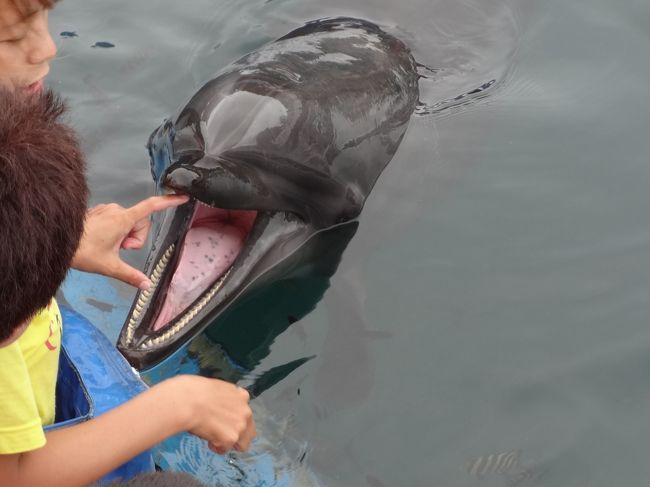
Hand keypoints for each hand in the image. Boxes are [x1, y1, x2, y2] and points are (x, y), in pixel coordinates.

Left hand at [71, 195, 188, 288]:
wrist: (55, 241)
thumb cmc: (83, 252)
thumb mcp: (110, 266)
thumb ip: (130, 275)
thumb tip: (147, 285)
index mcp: (123, 219)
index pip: (151, 207)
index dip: (168, 202)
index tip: (182, 197)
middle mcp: (117, 210)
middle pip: (140, 223)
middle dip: (135, 238)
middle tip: (120, 250)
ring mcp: (107, 209)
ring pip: (129, 222)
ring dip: (125, 236)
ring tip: (108, 246)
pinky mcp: (99, 211)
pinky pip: (116, 220)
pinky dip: (115, 231)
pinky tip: (101, 240)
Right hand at [173, 375, 255, 453]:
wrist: (188, 401)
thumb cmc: (194, 391)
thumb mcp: (217, 388)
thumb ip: (226, 399)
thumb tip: (221, 406)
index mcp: (242, 396)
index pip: (245, 413)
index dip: (233, 419)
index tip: (222, 420)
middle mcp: (246, 411)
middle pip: (249, 431)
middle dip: (237, 434)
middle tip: (220, 433)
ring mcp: (240, 425)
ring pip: (242, 444)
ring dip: (229, 443)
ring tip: (214, 439)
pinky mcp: (231, 438)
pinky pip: (225, 449)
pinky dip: (217, 448)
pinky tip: (207, 441)